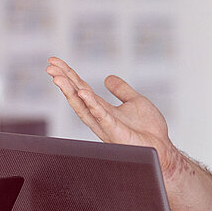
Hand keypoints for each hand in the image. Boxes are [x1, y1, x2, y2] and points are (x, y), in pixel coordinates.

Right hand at [45, 57, 179, 174]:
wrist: (162, 148)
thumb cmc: (149, 129)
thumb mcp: (134, 101)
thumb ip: (121, 90)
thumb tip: (108, 77)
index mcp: (102, 109)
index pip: (81, 89)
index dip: (69, 75)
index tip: (55, 62)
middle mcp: (99, 117)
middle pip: (77, 96)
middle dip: (63, 81)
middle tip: (49, 66)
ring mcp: (105, 124)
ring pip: (82, 105)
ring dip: (68, 91)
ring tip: (57, 77)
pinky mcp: (114, 130)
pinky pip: (100, 115)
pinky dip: (91, 103)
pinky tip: (82, 92)